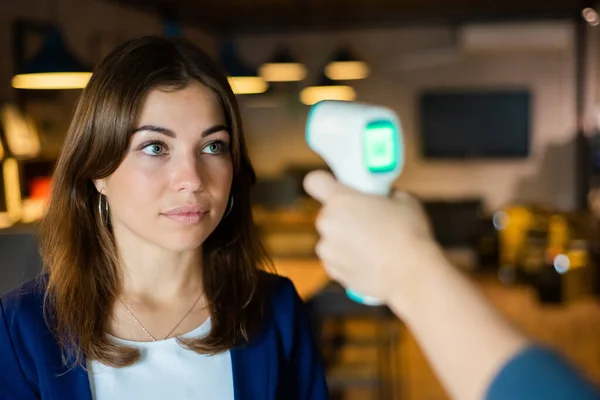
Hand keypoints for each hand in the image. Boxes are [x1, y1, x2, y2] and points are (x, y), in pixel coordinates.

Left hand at [303, 170, 444, 308]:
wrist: (412, 274)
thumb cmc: (409, 235)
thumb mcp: (404, 200)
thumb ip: (385, 194)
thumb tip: (385, 197)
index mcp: (341, 200)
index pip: (314, 181)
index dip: (324, 182)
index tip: (334, 186)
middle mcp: (328, 223)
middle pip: (329, 212)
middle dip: (345, 215)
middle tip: (368, 219)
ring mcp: (328, 249)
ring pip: (332, 237)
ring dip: (346, 239)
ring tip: (373, 245)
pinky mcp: (333, 271)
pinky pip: (336, 258)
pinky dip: (348, 258)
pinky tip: (371, 260)